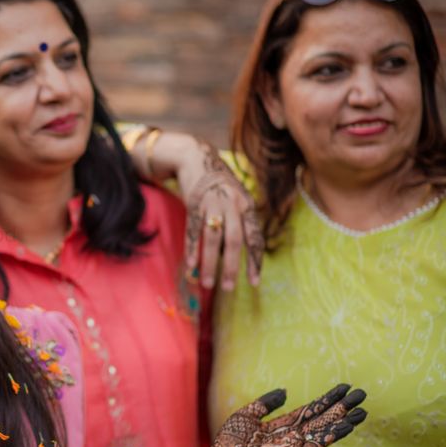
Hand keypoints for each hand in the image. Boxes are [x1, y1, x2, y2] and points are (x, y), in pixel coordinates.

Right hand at [179, 142, 263, 290]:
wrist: (198, 158)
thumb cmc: (219, 185)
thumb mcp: (237, 199)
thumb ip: (240, 223)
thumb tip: (236, 254)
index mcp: (247, 206)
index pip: (254, 239)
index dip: (254, 262)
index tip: (254, 283)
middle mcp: (232, 205)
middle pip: (234, 241)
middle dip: (231, 266)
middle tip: (227, 288)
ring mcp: (212, 204)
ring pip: (213, 238)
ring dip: (210, 263)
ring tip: (208, 284)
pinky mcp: (193, 204)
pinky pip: (193, 231)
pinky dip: (192, 249)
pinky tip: (190, 266)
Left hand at [208, 383, 366, 446]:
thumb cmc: (232, 439)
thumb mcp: (248, 414)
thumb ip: (267, 403)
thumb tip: (285, 392)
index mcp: (283, 423)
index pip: (311, 409)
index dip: (327, 399)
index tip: (344, 388)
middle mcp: (293, 434)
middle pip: (322, 417)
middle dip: (341, 407)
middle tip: (361, 394)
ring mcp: (296, 445)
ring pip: (325, 430)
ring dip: (343, 420)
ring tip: (362, 411)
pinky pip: (318, 444)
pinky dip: (332, 435)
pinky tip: (347, 426)